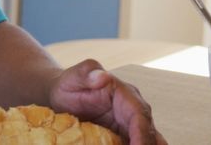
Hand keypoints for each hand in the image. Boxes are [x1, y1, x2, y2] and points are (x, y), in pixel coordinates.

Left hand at [48, 60, 164, 144]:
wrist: (62, 96)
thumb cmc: (68, 85)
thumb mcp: (73, 77)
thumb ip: (87, 73)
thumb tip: (104, 76)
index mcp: (125, 94)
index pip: (139, 114)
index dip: (142, 132)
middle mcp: (132, 109)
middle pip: (148, 130)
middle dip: (148, 144)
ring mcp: (128, 124)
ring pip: (147, 139)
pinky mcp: (122, 135)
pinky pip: (132, 144)